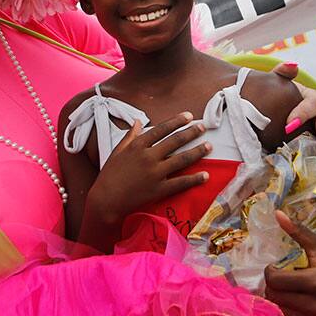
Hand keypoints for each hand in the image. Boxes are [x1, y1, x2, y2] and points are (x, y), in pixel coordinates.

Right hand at [87, 112, 210, 224]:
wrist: (105, 200)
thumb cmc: (109, 175)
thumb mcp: (117, 151)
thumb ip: (130, 136)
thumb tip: (138, 122)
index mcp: (138, 146)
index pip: (161, 129)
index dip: (176, 121)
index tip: (189, 116)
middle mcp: (148, 156)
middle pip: (175, 141)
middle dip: (191, 132)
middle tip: (203, 127)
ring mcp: (155, 173)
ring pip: (181, 159)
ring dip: (197, 152)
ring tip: (209, 146)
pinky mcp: (159, 189)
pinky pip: (180, 183)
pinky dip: (194, 179)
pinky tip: (205, 175)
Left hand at [263, 211, 315, 315]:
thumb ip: (297, 230)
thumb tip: (277, 213)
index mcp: (314, 281)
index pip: (275, 281)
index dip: (270, 272)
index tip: (275, 266)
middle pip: (275, 297)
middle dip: (273, 285)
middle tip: (280, 276)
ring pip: (282, 310)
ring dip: (280, 298)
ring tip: (289, 286)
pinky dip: (291, 308)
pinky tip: (298, 297)